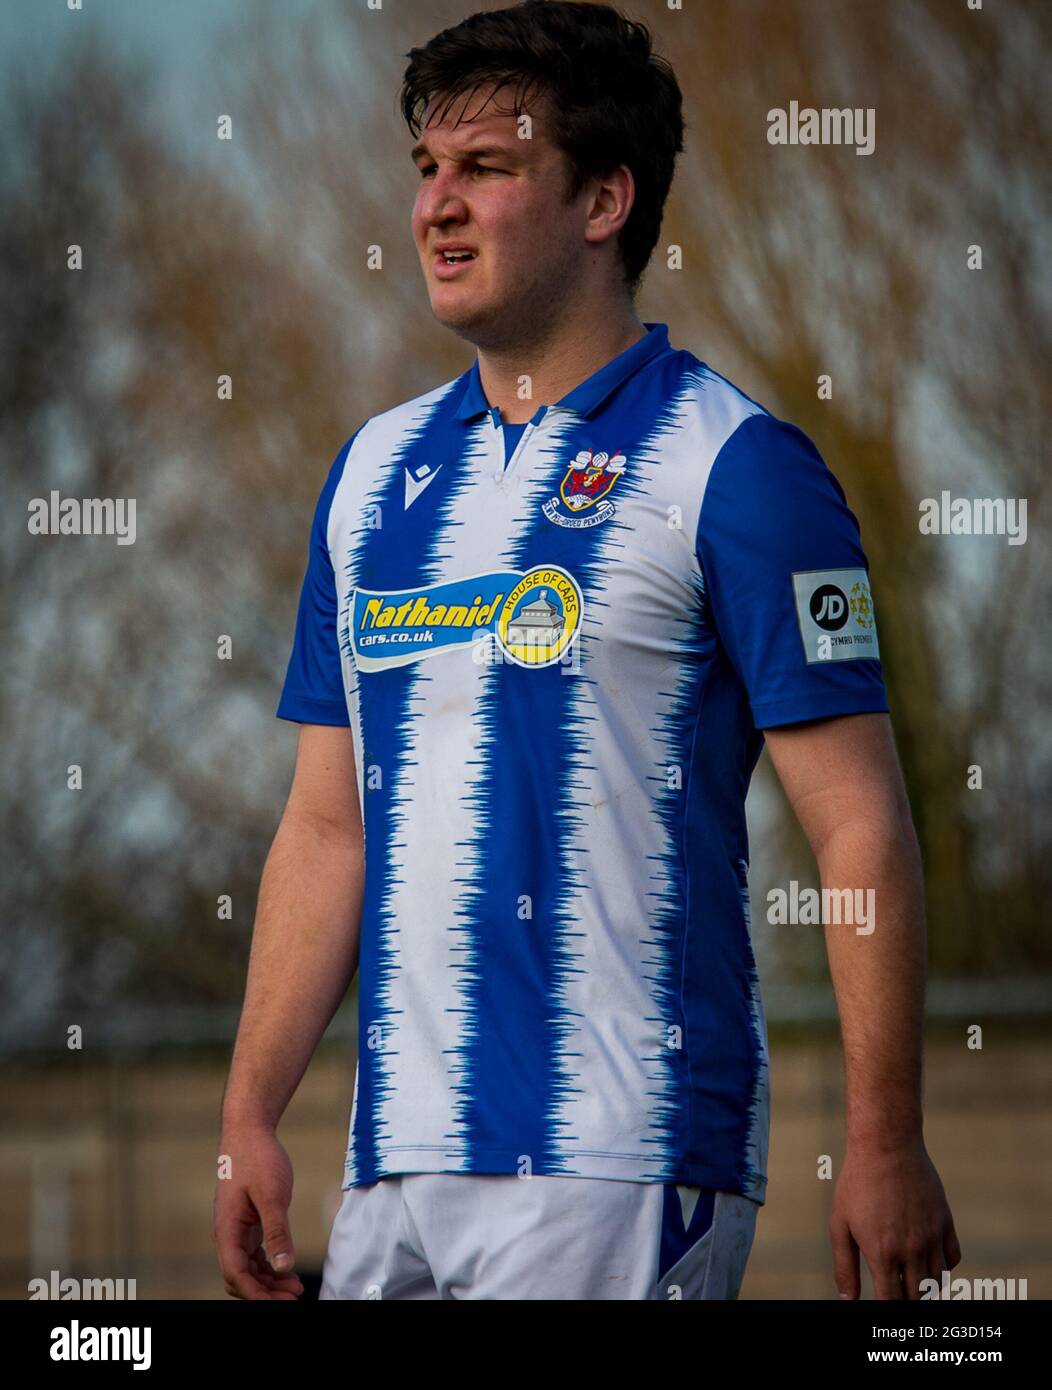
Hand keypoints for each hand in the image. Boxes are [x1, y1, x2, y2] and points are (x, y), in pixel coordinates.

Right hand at [213, 1125, 304, 1299]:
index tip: (281, 1302)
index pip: (236, 1274)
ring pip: (247, 1268)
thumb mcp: (272, 1195)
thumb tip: (284, 1266)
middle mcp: (227, 1234)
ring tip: (296, 1287)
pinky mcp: (247, 1222)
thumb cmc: (258, 1158)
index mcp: (227, 1230)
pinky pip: (254, 1254)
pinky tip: (287, 1269)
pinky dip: (269, 1266)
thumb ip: (277, 1232)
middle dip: (264, 1293)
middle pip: (240, 1277)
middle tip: (294, 1297)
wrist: (249, 1130)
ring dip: (268, 1281)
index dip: (257, 1294)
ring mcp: (236, 1229)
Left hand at [830, 1137, 961, 1299]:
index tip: (880, 1305)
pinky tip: (927, 1261)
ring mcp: (932, 1236)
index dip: (886, 1310)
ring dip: (924, 1288)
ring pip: (937, 1282)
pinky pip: (952, 1259)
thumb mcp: (840, 1224)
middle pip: (917, 1297)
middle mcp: (911, 1249)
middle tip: (894, 1292)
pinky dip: (943, 1267)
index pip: (891, 1301)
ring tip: (909, 1282)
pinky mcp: (945, 1221)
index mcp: (882, 1252)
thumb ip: (844, 1266)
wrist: (886, 1145)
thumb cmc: (857, 1183)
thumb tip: (848, 1300)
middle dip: (905, 1301)